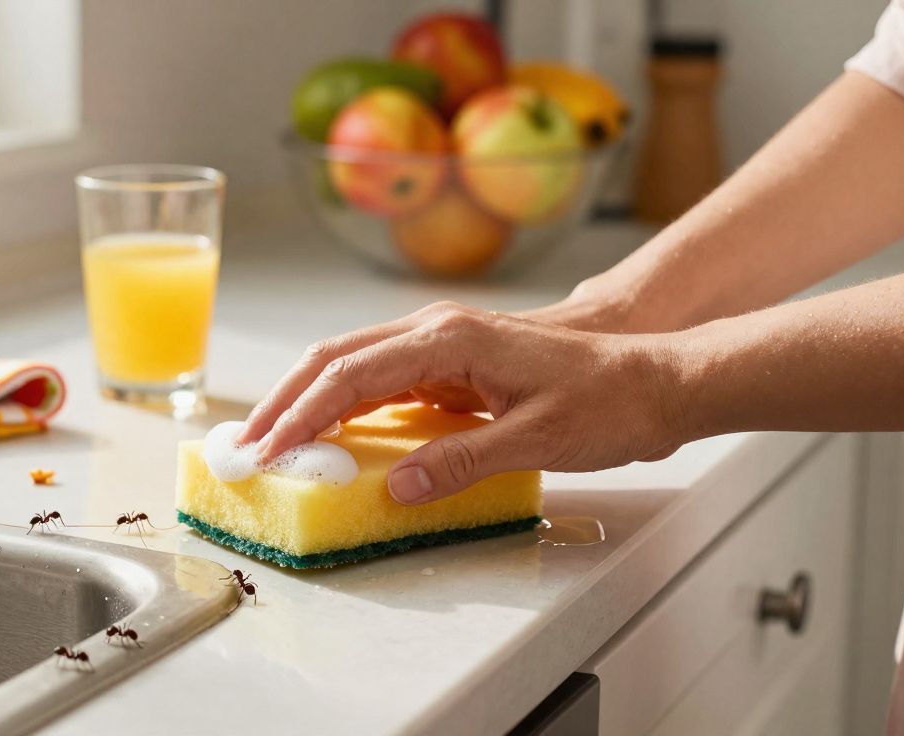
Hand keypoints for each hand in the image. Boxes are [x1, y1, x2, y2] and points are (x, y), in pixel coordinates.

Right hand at [240, 302, 687, 504]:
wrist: (655, 378)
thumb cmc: (608, 401)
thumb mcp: (537, 438)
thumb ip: (462, 462)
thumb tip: (396, 488)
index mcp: (449, 339)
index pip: (350, 375)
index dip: (301, 414)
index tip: (269, 449)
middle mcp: (437, 332)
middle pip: (335, 359)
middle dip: (285, 400)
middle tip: (248, 444)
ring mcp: (443, 345)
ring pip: (353, 365)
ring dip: (309, 401)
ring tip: (273, 440)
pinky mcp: (453, 365)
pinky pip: (382, 381)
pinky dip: (345, 406)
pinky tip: (331, 435)